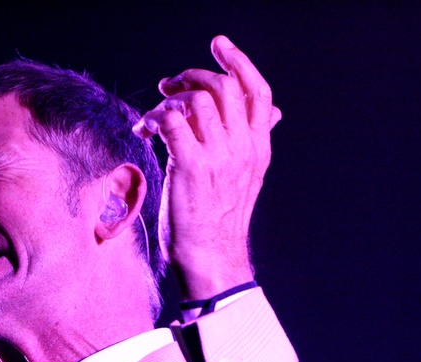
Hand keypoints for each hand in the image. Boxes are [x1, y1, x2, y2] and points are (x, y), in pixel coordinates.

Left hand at [134, 35, 281, 299]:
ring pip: (196, 100)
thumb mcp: (246, 176)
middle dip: (192, 76)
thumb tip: (275, 112)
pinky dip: (155, 118)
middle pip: (224, 87)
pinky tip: (145, 131)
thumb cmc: (219, 219)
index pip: (258, 91)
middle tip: (169, 86)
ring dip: (168, 101)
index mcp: (259, 147)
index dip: (239, 61)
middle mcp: (243, 148)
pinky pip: (172, 121)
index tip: (219, 45)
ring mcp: (219, 157)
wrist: (211, 257)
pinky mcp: (192, 166)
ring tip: (153, 120)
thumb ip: (253, 141)